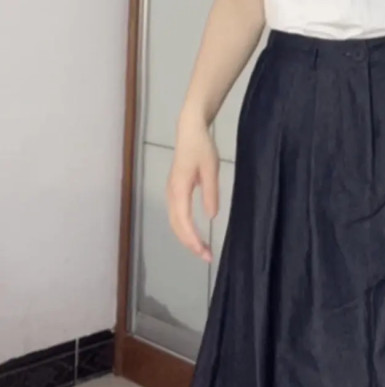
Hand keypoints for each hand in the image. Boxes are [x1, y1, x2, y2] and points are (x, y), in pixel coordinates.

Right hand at [165, 116, 219, 262]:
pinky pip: (176, 215)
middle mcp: (171, 193)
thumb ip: (210, 192)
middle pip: (177, 226)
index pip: (184, 221)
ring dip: (186, 237)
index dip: (193, 239)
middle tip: (206, 256)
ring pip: (175, 222)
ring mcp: (171, 192)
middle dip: (190, 243)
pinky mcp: (174, 190)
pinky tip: (194, 234)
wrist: (189, 130)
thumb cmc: (202, 147)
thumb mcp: (211, 168)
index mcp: (179, 189)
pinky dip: (184, 228)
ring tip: (202, 249)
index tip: (204, 252)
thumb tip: (211, 216)